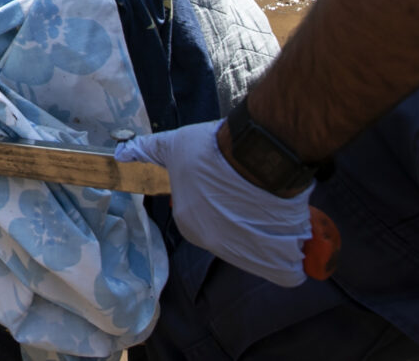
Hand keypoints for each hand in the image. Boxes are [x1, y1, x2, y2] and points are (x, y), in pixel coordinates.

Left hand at [117, 121, 313, 287]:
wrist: (254, 157)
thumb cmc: (214, 150)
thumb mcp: (175, 146)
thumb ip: (149, 151)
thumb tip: (122, 153)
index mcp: (189, 222)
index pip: (205, 219)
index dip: (222, 202)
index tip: (236, 186)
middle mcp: (213, 244)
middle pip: (233, 237)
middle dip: (248, 223)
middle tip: (260, 196)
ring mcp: (245, 255)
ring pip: (261, 255)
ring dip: (272, 241)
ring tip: (280, 214)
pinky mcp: (275, 261)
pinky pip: (285, 272)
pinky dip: (292, 262)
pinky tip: (297, 242)